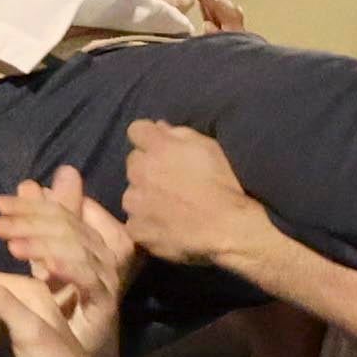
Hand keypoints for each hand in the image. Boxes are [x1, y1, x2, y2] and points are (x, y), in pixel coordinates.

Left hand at [0, 167, 134, 356]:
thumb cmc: (60, 317)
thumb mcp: (42, 268)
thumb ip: (36, 230)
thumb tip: (29, 185)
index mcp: (89, 243)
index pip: (64, 210)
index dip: (33, 204)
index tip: (1, 203)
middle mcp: (102, 255)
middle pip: (69, 224)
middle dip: (30, 219)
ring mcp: (106, 278)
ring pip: (77, 246)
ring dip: (42, 242)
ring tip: (10, 244)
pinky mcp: (105, 303)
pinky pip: (89, 278)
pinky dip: (67, 268)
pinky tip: (45, 266)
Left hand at [119, 122, 271, 268]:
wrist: (225, 227)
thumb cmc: (221, 184)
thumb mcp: (208, 147)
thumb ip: (180, 133)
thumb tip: (159, 127)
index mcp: (157, 147)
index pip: (136, 130)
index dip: (148, 138)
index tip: (160, 148)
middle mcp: (139, 171)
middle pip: (133, 163)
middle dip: (147, 168)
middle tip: (168, 182)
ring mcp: (134, 202)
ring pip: (131, 194)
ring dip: (143, 197)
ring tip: (167, 208)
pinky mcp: (135, 229)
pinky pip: (135, 222)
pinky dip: (146, 224)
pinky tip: (164, 227)